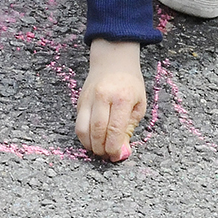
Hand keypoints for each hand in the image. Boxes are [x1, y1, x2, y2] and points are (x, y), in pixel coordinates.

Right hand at [75, 39, 145, 160]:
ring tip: (98, 150)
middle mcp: (103, 97)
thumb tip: (122, 151)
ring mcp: (88, 99)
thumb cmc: (130, 84)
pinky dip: (84, 136)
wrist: (113, 61)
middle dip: (101, 148)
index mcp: (122, 98)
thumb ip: (130, 128)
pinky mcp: (80, 101)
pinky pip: (78, 123)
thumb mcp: (139, 104)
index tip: (115, 156)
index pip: (114, 129)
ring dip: (89, 145)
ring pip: (82, 129)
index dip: (113, 147)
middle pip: (97, 131)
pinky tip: (92, 140)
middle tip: (106, 156)